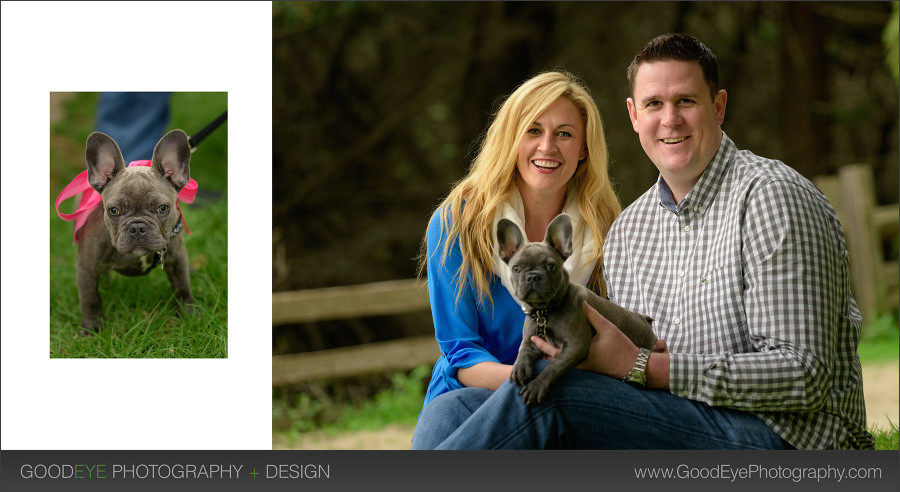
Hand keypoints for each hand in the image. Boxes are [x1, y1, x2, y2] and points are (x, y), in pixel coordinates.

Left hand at [531, 302, 655, 377]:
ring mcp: (585, 370)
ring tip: (541, 348)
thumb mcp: (608, 328)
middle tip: (533, 342)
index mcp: (581, 355)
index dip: (543, 344)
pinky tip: (558, 353)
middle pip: (555, 359)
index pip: (555, 350)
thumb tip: (582, 302)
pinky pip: (571, 365)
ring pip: (563, 364)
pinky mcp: (590, 370)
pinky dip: (563, 359)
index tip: (532, 337)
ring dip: (553, 356)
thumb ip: (593, 316)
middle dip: (544, 351)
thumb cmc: (622, 347)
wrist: (634, 367)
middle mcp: (580, 365)